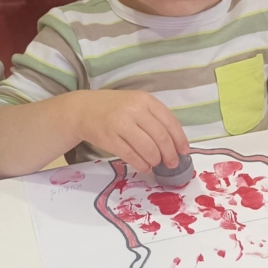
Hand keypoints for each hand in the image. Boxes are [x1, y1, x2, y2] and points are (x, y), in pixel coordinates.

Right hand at [73, 90, 189, 172]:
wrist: (83, 109)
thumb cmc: (115, 108)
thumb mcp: (136, 103)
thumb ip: (155, 118)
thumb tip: (175, 143)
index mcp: (145, 100)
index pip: (170, 121)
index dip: (180, 139)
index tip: (184, 151)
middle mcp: (134, 110)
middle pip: (161, 137)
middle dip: (170, 154)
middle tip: (172, 163)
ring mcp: (120, 124)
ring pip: (148, 148)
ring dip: (156, 160)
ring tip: (156, 163)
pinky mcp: (109, 139)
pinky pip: (131, 156)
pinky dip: (142, 165)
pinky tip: (145, 167)